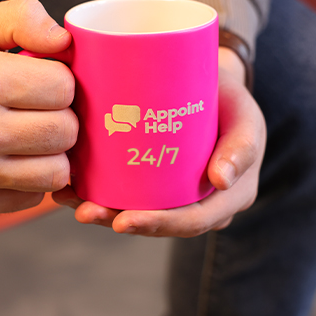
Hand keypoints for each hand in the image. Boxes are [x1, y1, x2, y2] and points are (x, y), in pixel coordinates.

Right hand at [0, 0, 77, 212]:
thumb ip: (24, 18)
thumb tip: (64, 40)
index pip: (64, 88)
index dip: (61, 80)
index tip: (43, 79)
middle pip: (65, 131)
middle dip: (62, 115)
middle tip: (40, 108)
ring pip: (57, 172)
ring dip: (53, 152)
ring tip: (33, 133)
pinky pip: (33, 197)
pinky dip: (33, 178)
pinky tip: (16, 157)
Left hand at [53, 47, 265, 236]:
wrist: (215, 89)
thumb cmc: (231, 104)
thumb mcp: (246, 119)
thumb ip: (242, 147)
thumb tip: (222, 180)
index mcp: (225, 198)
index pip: (191, 221)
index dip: (159, 225)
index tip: (125, 221)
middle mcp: (197, 202)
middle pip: (157, 222)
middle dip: (118, 220)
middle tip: (86, 212)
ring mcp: (173, 192)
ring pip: (136, 209)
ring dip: (102, 209)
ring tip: (70, 199)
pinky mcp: (153, 179)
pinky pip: (127, 191)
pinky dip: (98, 190)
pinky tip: (70, 186)